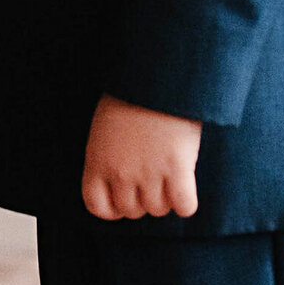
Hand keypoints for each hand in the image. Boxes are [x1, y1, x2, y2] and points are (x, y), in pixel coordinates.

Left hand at [82, 95, 202, 221]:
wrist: (156, 74)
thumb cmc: (132, 94)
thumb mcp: (106, 126)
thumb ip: (109, 156)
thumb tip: (123, 180)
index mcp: (97, 161)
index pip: (98, 206)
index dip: (113, 208)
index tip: (125, 198)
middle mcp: (120, 172)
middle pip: (131, 211)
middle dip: (142, 200)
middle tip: (153, 179)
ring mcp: (148, 173)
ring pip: (158, 209)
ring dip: (166, 198)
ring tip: (170, 176)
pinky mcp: (177, 168)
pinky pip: (184, 206)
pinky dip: (186, 202)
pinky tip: (186, 185)